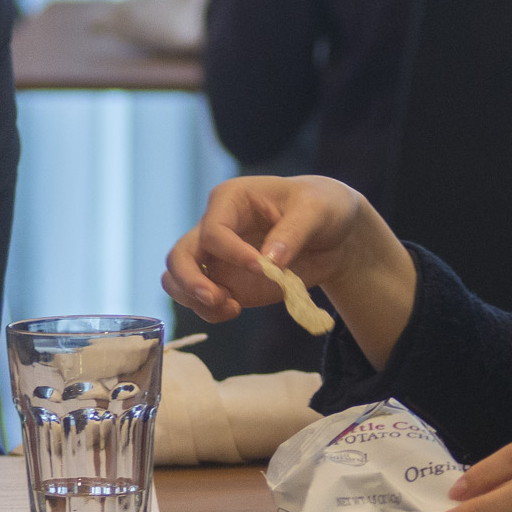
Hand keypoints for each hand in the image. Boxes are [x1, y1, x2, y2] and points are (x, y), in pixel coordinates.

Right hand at [165, 173, 419, 365]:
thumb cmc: (323, 208)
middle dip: (190, 280)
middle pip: (179, 255)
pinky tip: (234, 311)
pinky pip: (200, 300)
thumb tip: (271, 260)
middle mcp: (214, 227)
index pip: (213, 230)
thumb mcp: (316, 211)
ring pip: (178, 279)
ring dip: (194, 299)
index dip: (232, 253)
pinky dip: (208, 311)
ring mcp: (217, 258)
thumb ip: (293, 232)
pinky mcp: (226, 282)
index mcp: (230, 199)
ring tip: (230, 308)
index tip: (263, 268)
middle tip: (217, 298)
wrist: (334, 233)